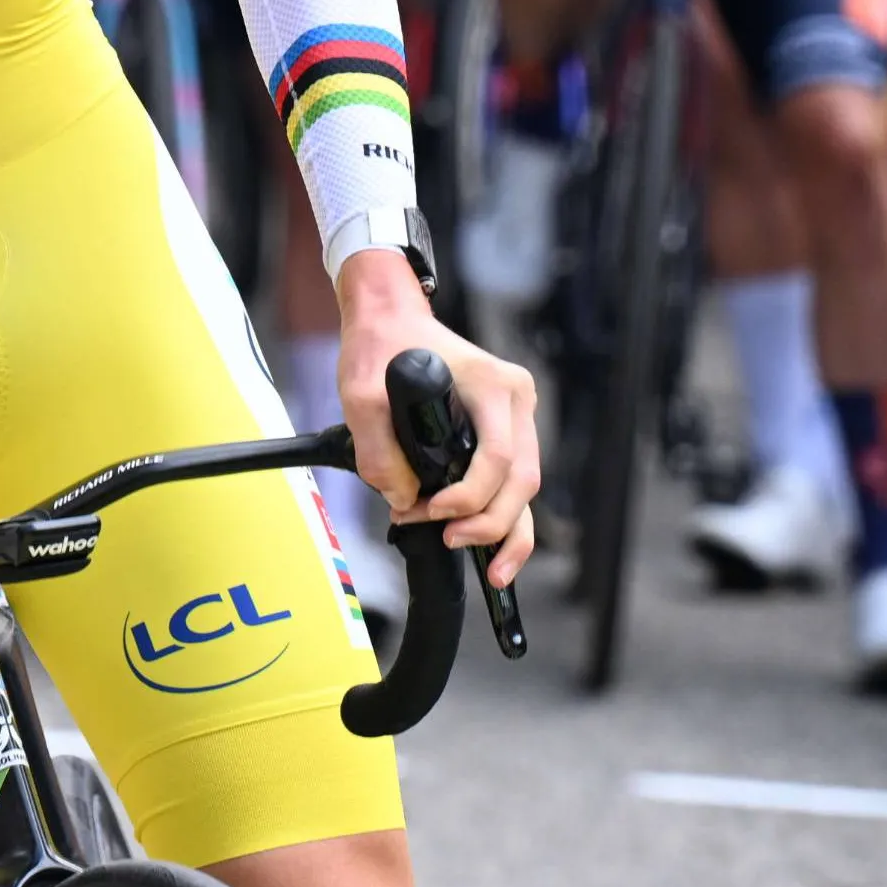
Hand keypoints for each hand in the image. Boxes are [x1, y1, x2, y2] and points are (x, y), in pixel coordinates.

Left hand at [334, 250, 538, 592]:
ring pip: (525, 487)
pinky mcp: (506, 429)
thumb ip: (377, 451)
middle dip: (491, 523)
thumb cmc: (380, 345)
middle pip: (522, 480)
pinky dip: (504, 515)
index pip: (496, 458)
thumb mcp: (361, 394)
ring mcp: (516, 416)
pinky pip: (513, 480)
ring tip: (492, 571)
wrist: (388, 316)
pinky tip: (494, 547)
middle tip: (452, 544)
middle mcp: (515, 401)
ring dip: (505, 529)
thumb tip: (403, 500)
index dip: (468, 497)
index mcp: (493, 386)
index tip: (431, 512)